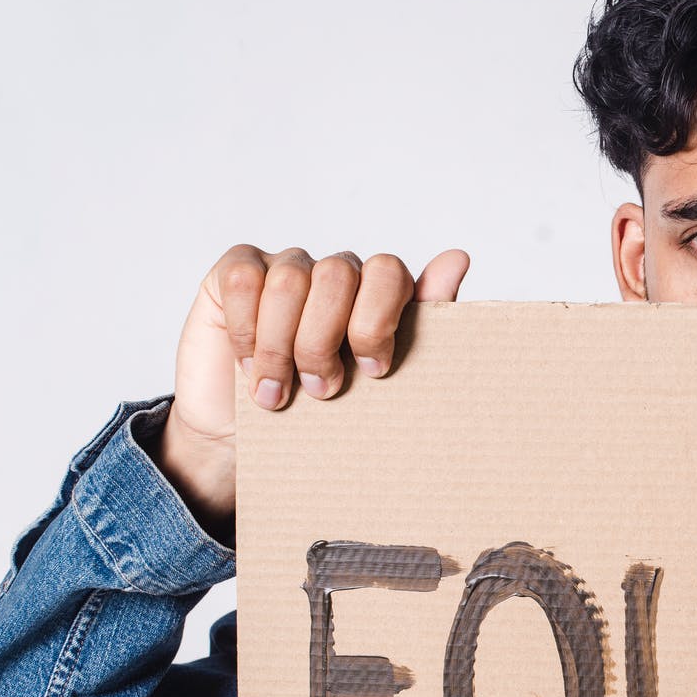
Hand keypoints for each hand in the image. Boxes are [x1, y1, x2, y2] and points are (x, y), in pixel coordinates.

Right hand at [151, 245, 470, 541]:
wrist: (249, 439)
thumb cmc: (322, 413)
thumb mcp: (380, 382)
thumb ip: (424, 320)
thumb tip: (459, 257)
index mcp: (377, 292)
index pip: (388, 272)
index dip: (378, 320)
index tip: (374, 371)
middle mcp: (334, 271)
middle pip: (338, 275)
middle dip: (326, 341)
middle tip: (322, 390)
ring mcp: (285, 266)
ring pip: (289, 282)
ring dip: (281, 348)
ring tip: (277, 393)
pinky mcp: (237, 270)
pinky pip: (243, 280)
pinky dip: (245, 331)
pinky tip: (248, 365)